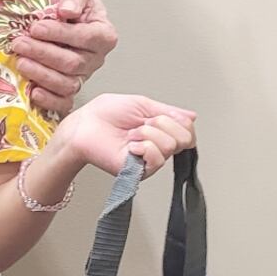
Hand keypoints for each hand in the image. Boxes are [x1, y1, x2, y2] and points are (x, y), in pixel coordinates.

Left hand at [9, 0, 117, 115]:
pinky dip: (49, 100)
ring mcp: (82, 76)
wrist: (56, 13)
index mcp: (103, 34)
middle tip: (20, 44)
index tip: (36, 28)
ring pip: (67, 84)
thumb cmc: (68, 2)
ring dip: (41, 74)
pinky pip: (63, 102)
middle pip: (73, 63)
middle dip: (43, 54)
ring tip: (21, 62)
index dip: (60, 34)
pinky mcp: (67, 90)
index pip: (86, 37)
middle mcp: (95, 59)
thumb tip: (67, 10)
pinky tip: (33, 91)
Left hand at [49, 95, 195, 179]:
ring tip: (132, 134)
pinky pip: (157, 160)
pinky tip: (131, 146)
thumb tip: (192, 116)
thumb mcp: (142, 104)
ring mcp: (149, 160)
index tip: (156, 115)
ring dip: (149, 133)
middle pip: (184, 138)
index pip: (188, 130)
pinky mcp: (140, 171)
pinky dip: (145, 147)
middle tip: (142, 124)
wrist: (84, 126)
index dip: (177, 120)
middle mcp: (157, 146)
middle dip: (163, 124)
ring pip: (171, 146)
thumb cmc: (104, 114)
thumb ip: (169, 111)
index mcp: (159, 130)